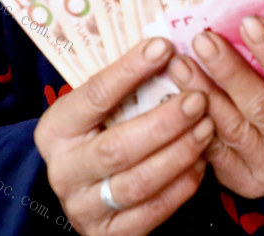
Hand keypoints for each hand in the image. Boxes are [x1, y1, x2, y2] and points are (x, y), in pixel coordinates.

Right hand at [33, 38, 214, 235]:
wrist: (85, 191)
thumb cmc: (100, 135)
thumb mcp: (100, 111)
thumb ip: (126, 87)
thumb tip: (167, 45)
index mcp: (56, 129)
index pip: (95, 96)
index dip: (130, 70)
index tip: (165, 47)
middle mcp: (64, 170)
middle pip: (118, 146)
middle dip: (164, 122)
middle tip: (198, 99)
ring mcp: (84, 206)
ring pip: (138, 182)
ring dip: (179, 153)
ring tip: (207, 128)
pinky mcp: (108, 234)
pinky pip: (152, 212)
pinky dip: (181, 187)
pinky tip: (200, 163)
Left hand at [164, 15, 263, 198]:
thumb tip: (244, 10)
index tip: (248, 22)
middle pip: (263, 108)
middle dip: (230, 71)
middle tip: (203, 40)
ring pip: (233, 129)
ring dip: (203, 92)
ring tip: (179, 62)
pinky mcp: (246, 184)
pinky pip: (214, 152)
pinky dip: (194, 122)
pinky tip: (175, 96)